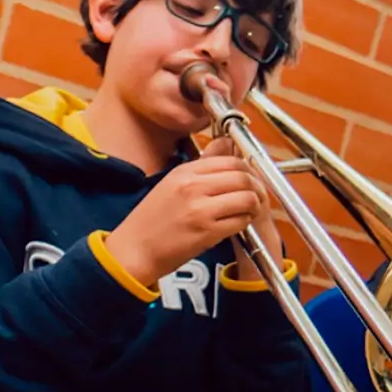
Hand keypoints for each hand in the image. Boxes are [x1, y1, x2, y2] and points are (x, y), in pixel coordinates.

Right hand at [105, 141, 263, 286]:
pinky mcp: (207, 232)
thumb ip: (202, 165)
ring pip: (247, 198)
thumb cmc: (153, 218)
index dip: (247, 169)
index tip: (250, 178)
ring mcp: (200, 209)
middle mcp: (193, 186)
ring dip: (254, 205)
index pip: (230, 160)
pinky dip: (246, 222)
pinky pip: (241, 221)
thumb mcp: (173, 183)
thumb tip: (226, 143)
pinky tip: (239, 223)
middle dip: (256, 187)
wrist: (135, 249)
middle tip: (257, 196)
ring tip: (249, 210)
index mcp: (185, 171)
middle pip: (243, 178)